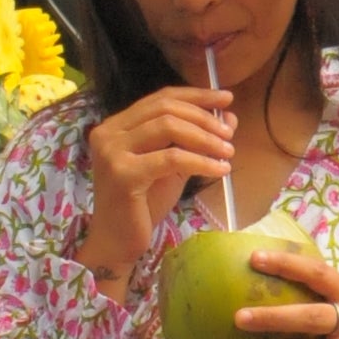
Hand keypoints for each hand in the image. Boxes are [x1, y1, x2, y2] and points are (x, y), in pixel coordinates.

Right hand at [79, 87, 235, 293]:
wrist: (117, 243)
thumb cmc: (142, 206)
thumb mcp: (173, 167)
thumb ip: (195, 141)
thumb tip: (229, 118)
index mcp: (117, 126)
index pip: (160, 98)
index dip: (196, 95)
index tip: (226, 98)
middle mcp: (109, 133)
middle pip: (165, 109)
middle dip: (203, 117)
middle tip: (229, 134)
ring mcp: (112, 152)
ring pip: (168, 127)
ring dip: (205, 138)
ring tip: (228, 152)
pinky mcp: (123, 174)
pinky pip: (171, 158)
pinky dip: (201, 161)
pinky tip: (219, 170)